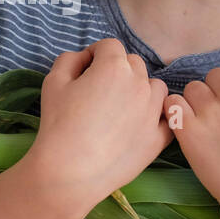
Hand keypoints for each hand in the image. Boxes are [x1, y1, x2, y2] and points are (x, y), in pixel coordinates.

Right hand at [24, 38, 172, 213]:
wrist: (70, 172)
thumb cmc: (58, 125)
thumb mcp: (53, 82)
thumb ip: (70, 59)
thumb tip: (84, 59)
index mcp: (114, 66)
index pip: (109, 46)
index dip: (95, 55)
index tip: (85, 70)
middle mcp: (139, 84)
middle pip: (134, 64)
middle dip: (117, 70)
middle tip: (99, 91)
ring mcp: (153, 111)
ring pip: (155, 88)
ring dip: (140, 90)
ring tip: (122, 107)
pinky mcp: (158, 138)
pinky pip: (167, 118)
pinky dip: (156, 117)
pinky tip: (140, 124)